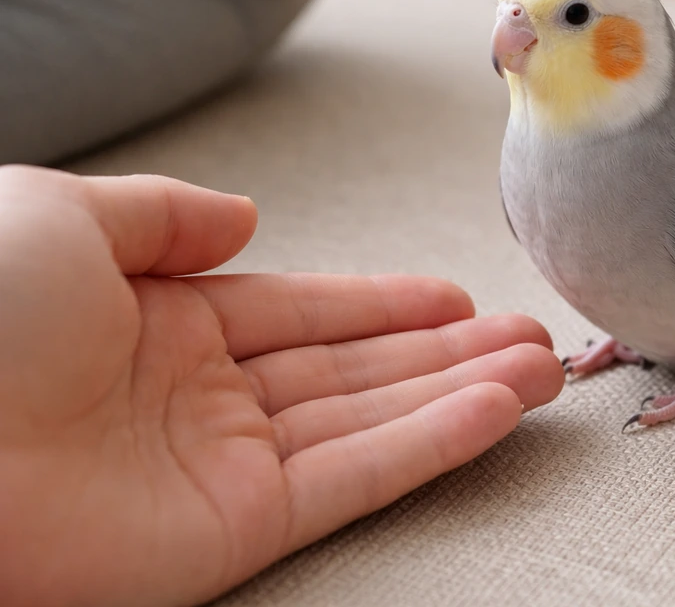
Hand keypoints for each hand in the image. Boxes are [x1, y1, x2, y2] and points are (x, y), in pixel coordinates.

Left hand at [0, 166, 562, 606]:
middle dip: (446, 351)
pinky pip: (354, 479)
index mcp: (158, 322)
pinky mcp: (233, 532)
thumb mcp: (61, 217)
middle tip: (528, 334)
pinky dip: (432, 443)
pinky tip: (497, 409)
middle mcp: (199, 396)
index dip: (381, 303)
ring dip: (461, 394)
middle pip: (354, 369)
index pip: (300, 312)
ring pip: (370, 421)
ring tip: (541, 368)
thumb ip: (161, 214)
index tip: (453, 294)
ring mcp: (220, 466)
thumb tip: (247, 220)